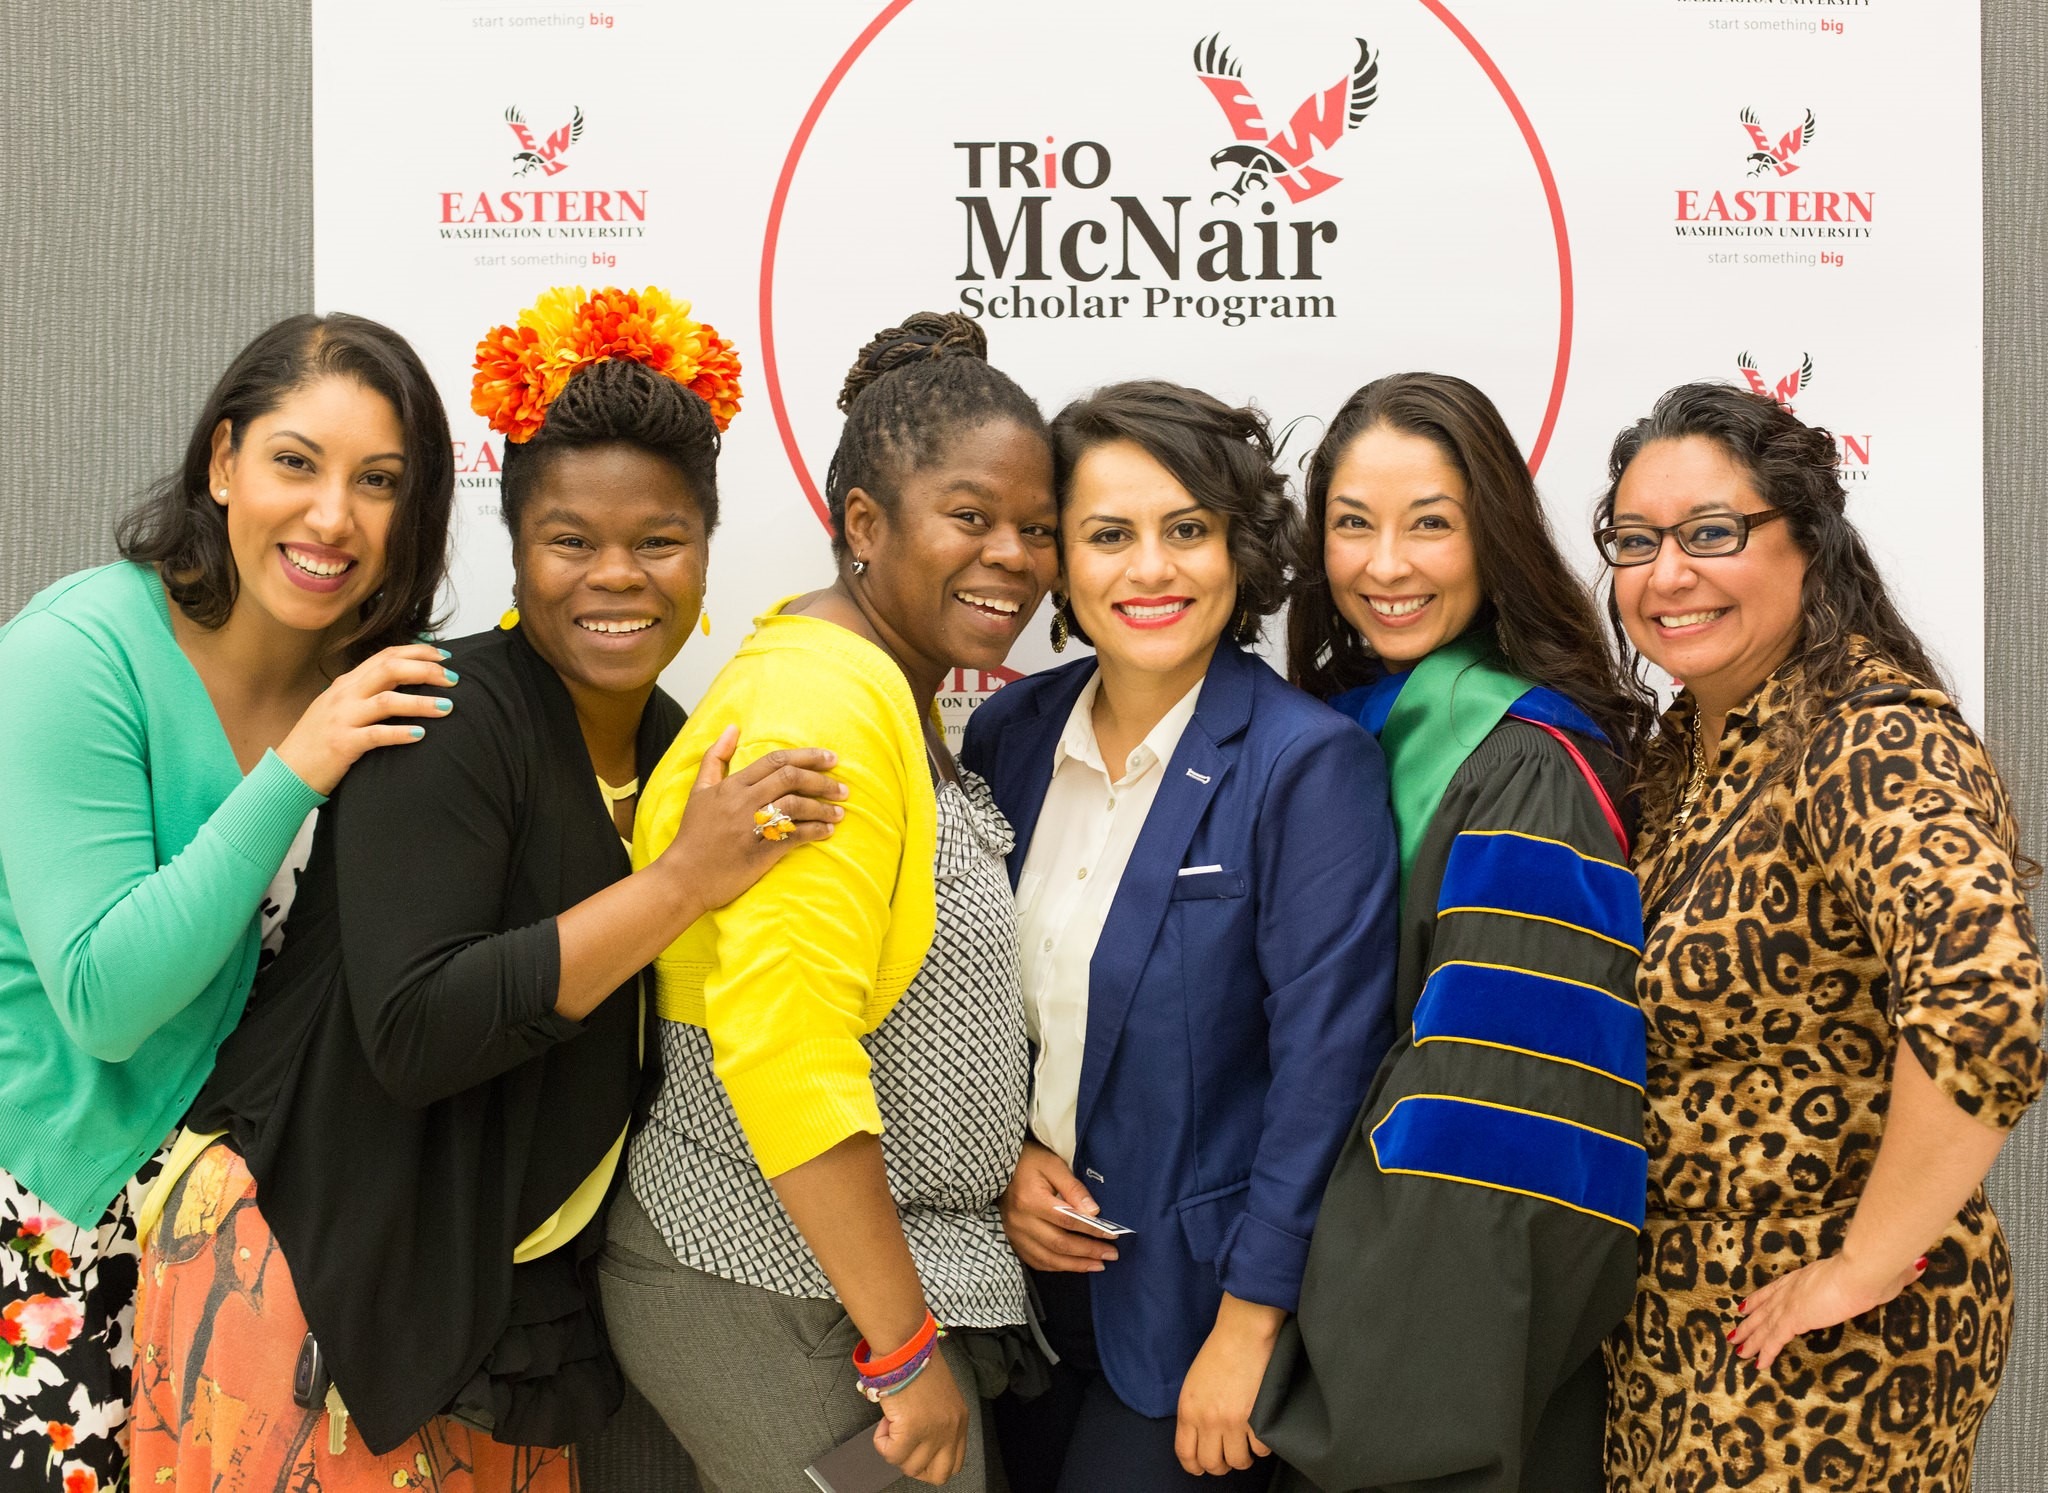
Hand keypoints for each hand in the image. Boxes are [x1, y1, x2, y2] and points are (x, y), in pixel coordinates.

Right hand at [275, 644, 458, 794]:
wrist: (288, 772)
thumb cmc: (319, 741)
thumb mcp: (340, 708)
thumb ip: (366, 693)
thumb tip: (405, 684)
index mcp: (347, 684)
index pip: (386, 656)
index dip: (417, 652)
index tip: (444, 657)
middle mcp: (344, 695)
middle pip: (390, 670)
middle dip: (425, 670)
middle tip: (453, 679)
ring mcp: (342, 719)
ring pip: (387, 701)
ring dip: (421, 702)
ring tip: (448, 707)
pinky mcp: (342, 744)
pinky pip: (376, 735)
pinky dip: (400, 733)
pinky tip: (421, 735)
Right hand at [656, 727, 844, 908]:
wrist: (684, 877)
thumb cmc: (693, 834)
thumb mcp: (700, 790)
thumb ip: (715, 757)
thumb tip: (732, 727)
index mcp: (733, 786)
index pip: (776, 761)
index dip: (807, 756)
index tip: (831, 758)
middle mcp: (744, 802)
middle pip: (791, 778)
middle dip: (822, 780)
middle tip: (843, 787)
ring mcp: (753, 827)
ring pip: (796, 805)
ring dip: (823, 807)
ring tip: (839, 812)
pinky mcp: (761, 852)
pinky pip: (795, 836)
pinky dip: (815, 831)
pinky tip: (826, 831)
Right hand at [871, 1350, 969, 1484]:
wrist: (905, 1346)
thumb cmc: (918, 1361)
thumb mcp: (940, 1395)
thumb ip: (937, 1420)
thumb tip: (919, 1441)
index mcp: (959, 1420)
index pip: (954, 1464)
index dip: (931, 1464)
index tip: (916, 1452)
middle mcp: (951, 1429)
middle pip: (937, 1475)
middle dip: (915, 1466)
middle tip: (902, 1445)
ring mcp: (933, 1431)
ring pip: (910, 1466)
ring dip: (895, 1449)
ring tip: (892, 1423)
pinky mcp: (912, 1429)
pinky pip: (892, 1454)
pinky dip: (882, 1443)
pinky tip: (885, 1422)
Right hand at [999, 1140, 1118, 1272]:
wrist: (999, 1167)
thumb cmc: (1029, 1162)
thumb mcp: (1053, 1165)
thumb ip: (1073, 1188)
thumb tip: (1093, 1212)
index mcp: (1031, 1200)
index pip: (1067, 1220)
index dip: (1091, 1230)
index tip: (1112, 1235)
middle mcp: (1021, 1221)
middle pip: (1059, 1244)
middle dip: (1087, 1252)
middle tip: (1111, 1255)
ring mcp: (1015, 1234)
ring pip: (1048, 1258)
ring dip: (1075, 1265)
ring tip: (1097, 1265)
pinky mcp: (1013, 1240)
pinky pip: (1036, 1261)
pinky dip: (1056, 1267)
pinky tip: (1073, 1266)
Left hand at [1175, 1295, 1281, 1475]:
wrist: (1243, 1332)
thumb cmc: (1219, 1351)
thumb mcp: (1194, 1383)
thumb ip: (1194, 1412)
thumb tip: (1201, 1437)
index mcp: (1188, 1410)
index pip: (1185, 1454)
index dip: (1195, 1466)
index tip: (1202, 1467)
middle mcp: (1208, 1420)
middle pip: (1212, 1464)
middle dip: (1222, 1465)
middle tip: (1229, 1455)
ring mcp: (1233, 1422)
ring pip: (1238, 1462)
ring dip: (1244, 1457)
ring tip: (1247, 1444)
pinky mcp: (1257, 1418)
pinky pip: (1260, 1450)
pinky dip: (1262, 1445)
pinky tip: (1261, 1431)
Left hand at [1729, 1250, 1926, 1373]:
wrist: (1864, 1270)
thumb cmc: (1876, 1270)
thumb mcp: (1887, 1273)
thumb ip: (1897, 1274)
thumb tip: (1916, 1266)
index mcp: (1810, 1276)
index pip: (1780, 1287)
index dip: (1763, 1296)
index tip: (1749, 1303)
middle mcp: (1796, 1288)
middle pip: (1766, 1306)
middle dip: (1751, 1320)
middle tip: (1736, 1329)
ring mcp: (1793, 1303)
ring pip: (1764, 1324)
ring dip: (1751, 1338)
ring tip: (1738, 1348)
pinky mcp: (1796, 1318)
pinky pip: (1775, 1339)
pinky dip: (1764, 1351)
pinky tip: (1756, 1363)